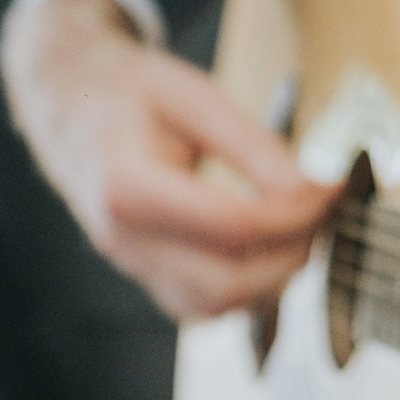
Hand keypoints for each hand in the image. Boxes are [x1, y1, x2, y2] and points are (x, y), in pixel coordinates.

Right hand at [0, 0, 336, 318]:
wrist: (66, 97)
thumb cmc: (127, 91)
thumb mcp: (196, 96)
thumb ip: (256, 146)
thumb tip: (312, 190)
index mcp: (128, 186)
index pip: (231, 228)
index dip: (295, 215)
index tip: (332, 189)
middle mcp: (123, 238)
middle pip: (223, 287)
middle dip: (288, 258)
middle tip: (322, 215)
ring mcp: (130, 262)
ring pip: (213, 308)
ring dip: (271, 280)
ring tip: (301, 227)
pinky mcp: (144, 272)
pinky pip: (201, 304)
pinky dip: (246, 287)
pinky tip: (271, 244)